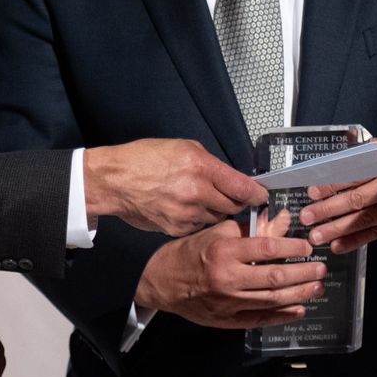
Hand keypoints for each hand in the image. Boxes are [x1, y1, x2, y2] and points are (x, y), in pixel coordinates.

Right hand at [85, 139, 266, 236]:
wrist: (114, 180)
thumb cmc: (144, 159)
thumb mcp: (182, 147)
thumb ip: (210, 164)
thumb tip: (230, 177)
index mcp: (200, 167)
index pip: (242, 186)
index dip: (257, 193)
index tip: (261, 195)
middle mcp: (196, 192)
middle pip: (234, 205)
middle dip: (238, 202)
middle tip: (236, 197)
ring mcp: (187, 214)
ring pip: (218, 217)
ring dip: (216, 210)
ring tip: (202, 199)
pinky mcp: (177, 228)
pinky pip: (200, 226)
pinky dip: (199, 219)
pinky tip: (187, 208)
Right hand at [133, 218, 325, 328]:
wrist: (161, 282)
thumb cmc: (190, 252)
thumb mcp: (218, 233)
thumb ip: (252, 228)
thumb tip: (283, 219)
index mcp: (224, 251)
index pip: (266, 248)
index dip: (291, 247)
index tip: (307, 246)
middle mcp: (227, 278)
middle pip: (274, 277)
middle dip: (302, 273)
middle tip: (321, 268)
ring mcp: (227, 303)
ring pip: (271, 300)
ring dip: (298, 294)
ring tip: (316, 287)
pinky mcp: (226, 321)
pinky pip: (260, 319)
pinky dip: (281, 316)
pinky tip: (298, 310)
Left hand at [301, 135, 376, 252]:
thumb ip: (368, 149)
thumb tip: (342, 154)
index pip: (355, 174)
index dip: (333, 184)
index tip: (313, 191)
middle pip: (357, 198)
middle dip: (329, 209)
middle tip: (307, 216)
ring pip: (365, 218)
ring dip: (338, 228)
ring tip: (317, 235)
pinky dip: (357, 241)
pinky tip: (338, 246)